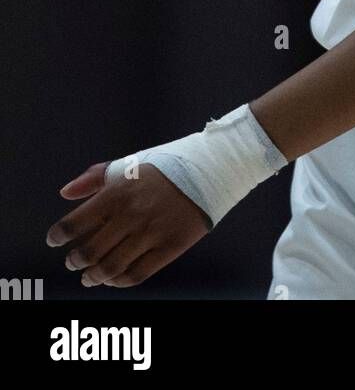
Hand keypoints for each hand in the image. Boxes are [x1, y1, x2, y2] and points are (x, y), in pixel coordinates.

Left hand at [46, 160, 210, 287]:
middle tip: (72, 263)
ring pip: (111, 267)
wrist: (208, 171)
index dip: (59, 235)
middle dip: (75, 261)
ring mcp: (150, 233)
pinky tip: (113, 279)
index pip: (76, 222)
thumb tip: (65, 193)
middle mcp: (131, 215)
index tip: (53, 240)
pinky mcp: (169, 247)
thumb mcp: (127, 164)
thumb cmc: (164, 167)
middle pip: (91, 251)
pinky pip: (137, 274)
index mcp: (117, 192)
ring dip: (94, 276)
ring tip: (89, 277)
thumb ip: (94, 178)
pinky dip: (119, 281)